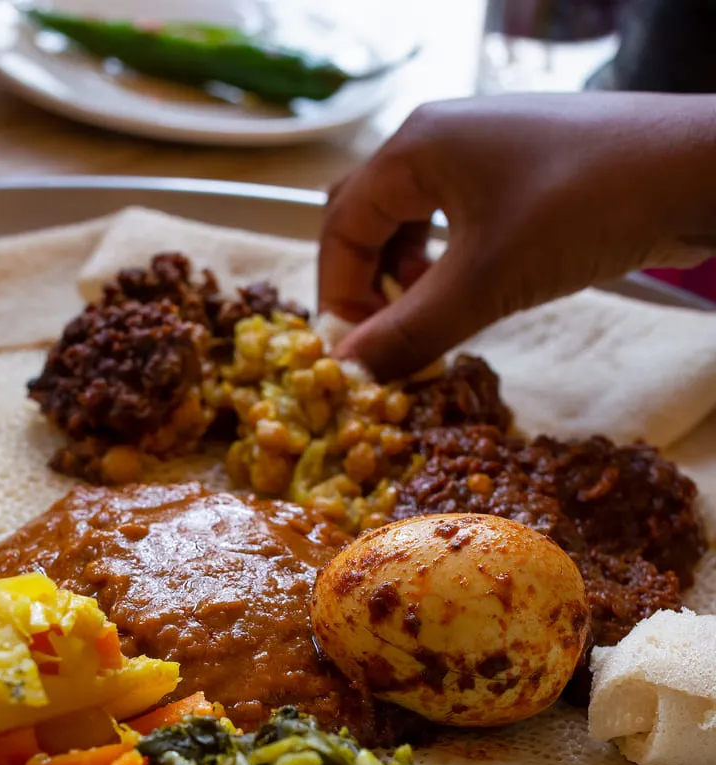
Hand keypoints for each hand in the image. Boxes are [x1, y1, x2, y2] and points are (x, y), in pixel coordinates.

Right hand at [318, 93, 715, 380]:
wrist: (698, 170)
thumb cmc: (582, 209)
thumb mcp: (486, 281)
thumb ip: (409, 330)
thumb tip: (350, 371)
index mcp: (414, 147)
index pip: (341, 225)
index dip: (339, 293)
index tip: (357, 349)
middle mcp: (437, 138)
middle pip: (367, 216)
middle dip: (367, 281)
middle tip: (384, 333)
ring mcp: (480, 148)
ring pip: (411, 219)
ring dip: (407, 275)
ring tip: (429, 317)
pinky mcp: (517, 168)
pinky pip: (454, 216)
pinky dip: (447, 261)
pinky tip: (469, 292)